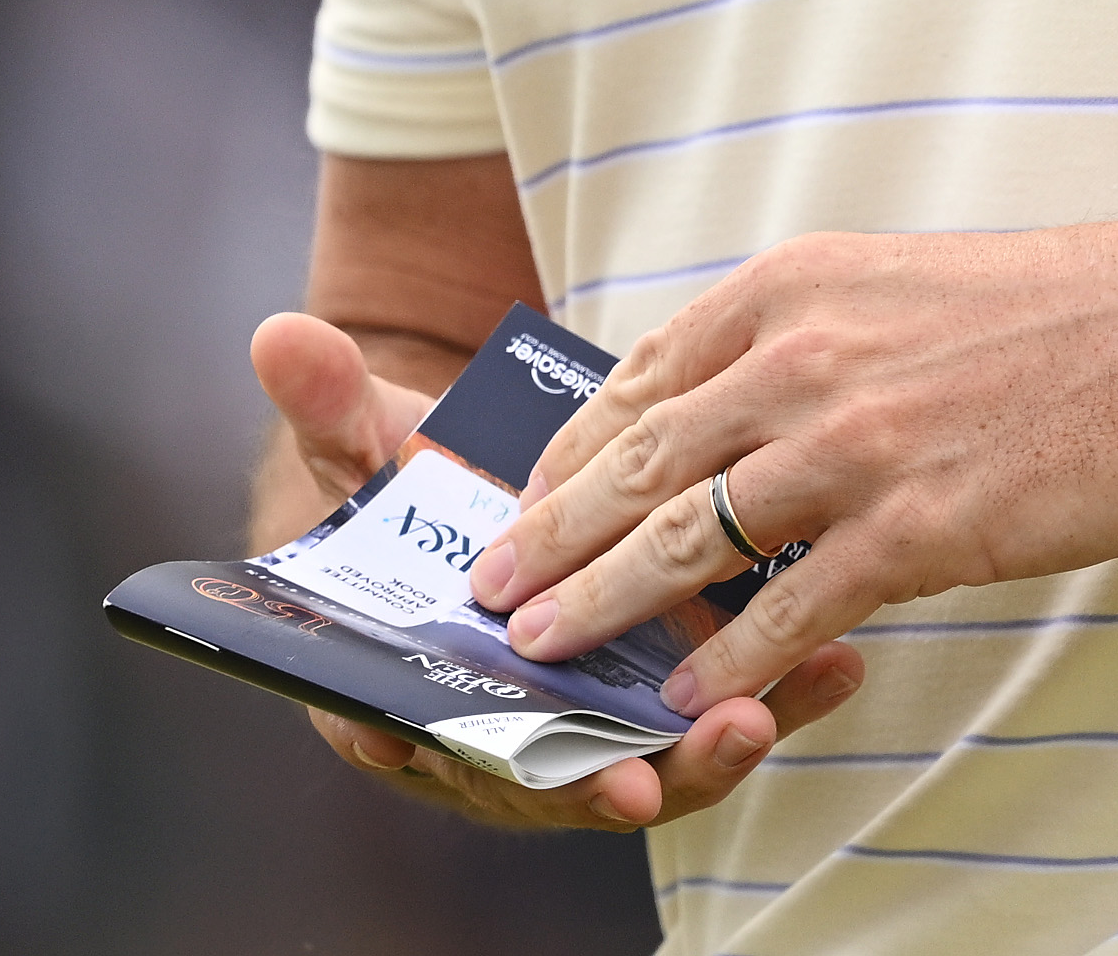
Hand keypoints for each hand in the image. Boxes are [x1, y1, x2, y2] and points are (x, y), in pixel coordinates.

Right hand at [244, 311, 861, 830]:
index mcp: (400, 693)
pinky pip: (725, 711)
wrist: (492, 493)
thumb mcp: (373, 448)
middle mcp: (497, 729)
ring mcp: (589, 723)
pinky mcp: (668, 697)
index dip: (455, 754)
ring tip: (765, 712)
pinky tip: (838, 664)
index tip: (499, 758)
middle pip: (547, 778)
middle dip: (602, 778)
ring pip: (645, 762)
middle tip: (652, 774)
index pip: (428, 745)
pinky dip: (780, 694)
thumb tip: (279, 338)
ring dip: (705, 747)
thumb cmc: (418, 488)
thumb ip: (333, 408)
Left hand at [468, 218, 1117, 708]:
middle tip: (491, 595)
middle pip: (639, 464)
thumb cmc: (1067, 310)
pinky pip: (788, 608)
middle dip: (549, 540)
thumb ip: (810, 335)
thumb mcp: (905, 281)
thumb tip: (736, 408)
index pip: (640, 377)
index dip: (567, 456)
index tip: (525, 504)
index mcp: (799, 287)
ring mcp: (858, 444)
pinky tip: (686, 690)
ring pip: (687, 540)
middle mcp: (809, 357)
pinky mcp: (918, 526)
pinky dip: (724, 658)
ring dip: (602, 606)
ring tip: (546, 650)